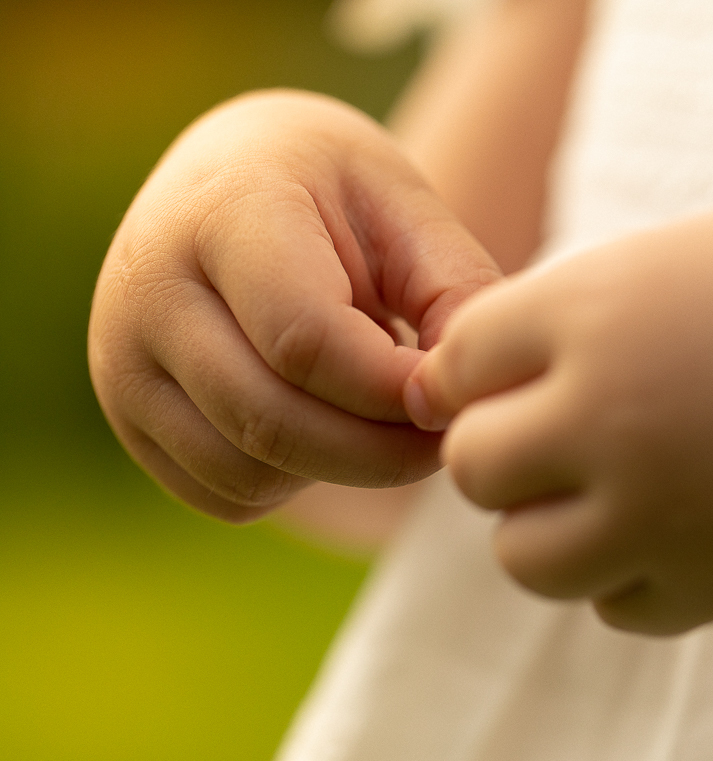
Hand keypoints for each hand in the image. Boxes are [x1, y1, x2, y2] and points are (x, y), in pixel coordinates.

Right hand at [89, 90, 501, 520]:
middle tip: (441, 434)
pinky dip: (291, 482)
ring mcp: (122, 358)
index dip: (390, 389)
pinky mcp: (127, 417)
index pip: (304, 340)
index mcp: (223, 209)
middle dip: (379, 451)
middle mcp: (149, 286)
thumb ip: (455, 291)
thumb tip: (456, 398)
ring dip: (338, 467)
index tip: (452, 397)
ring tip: (375, 406)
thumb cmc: (338, 195)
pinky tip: (321, 420)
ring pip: (246, 471)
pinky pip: (224, 494)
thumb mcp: (408, 208)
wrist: (235, 179)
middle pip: (270, 421)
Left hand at [405, 205, 712, 633]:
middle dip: (503, 452)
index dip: (485, 366)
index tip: (528, 366)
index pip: (457, 362)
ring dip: (547, 528)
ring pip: (523, 557)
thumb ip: (557, 323)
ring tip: (604, 491)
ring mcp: (661, 511)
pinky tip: (675, 525)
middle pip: (473, 467)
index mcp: (594, 315)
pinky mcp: (712, 582)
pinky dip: (627, 574)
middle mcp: (611, 416)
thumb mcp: (666, 267)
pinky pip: (612, 604)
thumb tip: (453, 397)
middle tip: (558, 435)